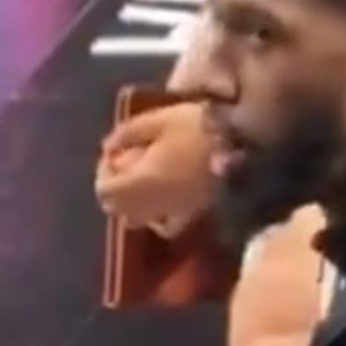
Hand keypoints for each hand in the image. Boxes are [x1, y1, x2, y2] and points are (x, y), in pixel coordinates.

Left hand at [95, 103, 215, 234]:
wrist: (242, 145)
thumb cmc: (197, 128)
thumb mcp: (158, 119)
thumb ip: (127, 133)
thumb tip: (108, 147)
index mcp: (140, 182)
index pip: (104, 190)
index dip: (103, 171)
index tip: (115, 152)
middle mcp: (153, 204)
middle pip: (117, 209)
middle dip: (115, 188)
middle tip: (126, 166)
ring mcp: (175, 212)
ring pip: (138, 221)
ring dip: (133, 204)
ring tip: (143, 183)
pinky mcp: (194, 214)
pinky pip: (167, 226)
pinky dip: (158, 219)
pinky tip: (165, 202)